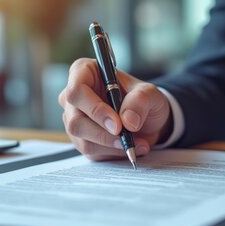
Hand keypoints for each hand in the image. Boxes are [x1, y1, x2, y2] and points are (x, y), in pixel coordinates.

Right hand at [58, 58, 172, 159]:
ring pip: (82, 138)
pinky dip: (112, 152)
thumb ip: (140, 101)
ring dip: (110, 145)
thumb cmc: (142, 99)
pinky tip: (130, 147)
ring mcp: (74, 118)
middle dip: (102, 132)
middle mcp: (74, 96)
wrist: (147, 120)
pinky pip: (90, 150)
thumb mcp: (150, 94)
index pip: (76, 91)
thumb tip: (128, 120)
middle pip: (75, 119)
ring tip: (136, 143)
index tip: (117, 123)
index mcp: (84, 73)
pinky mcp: (81, 139)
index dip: (94, 109)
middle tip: (126, 137)